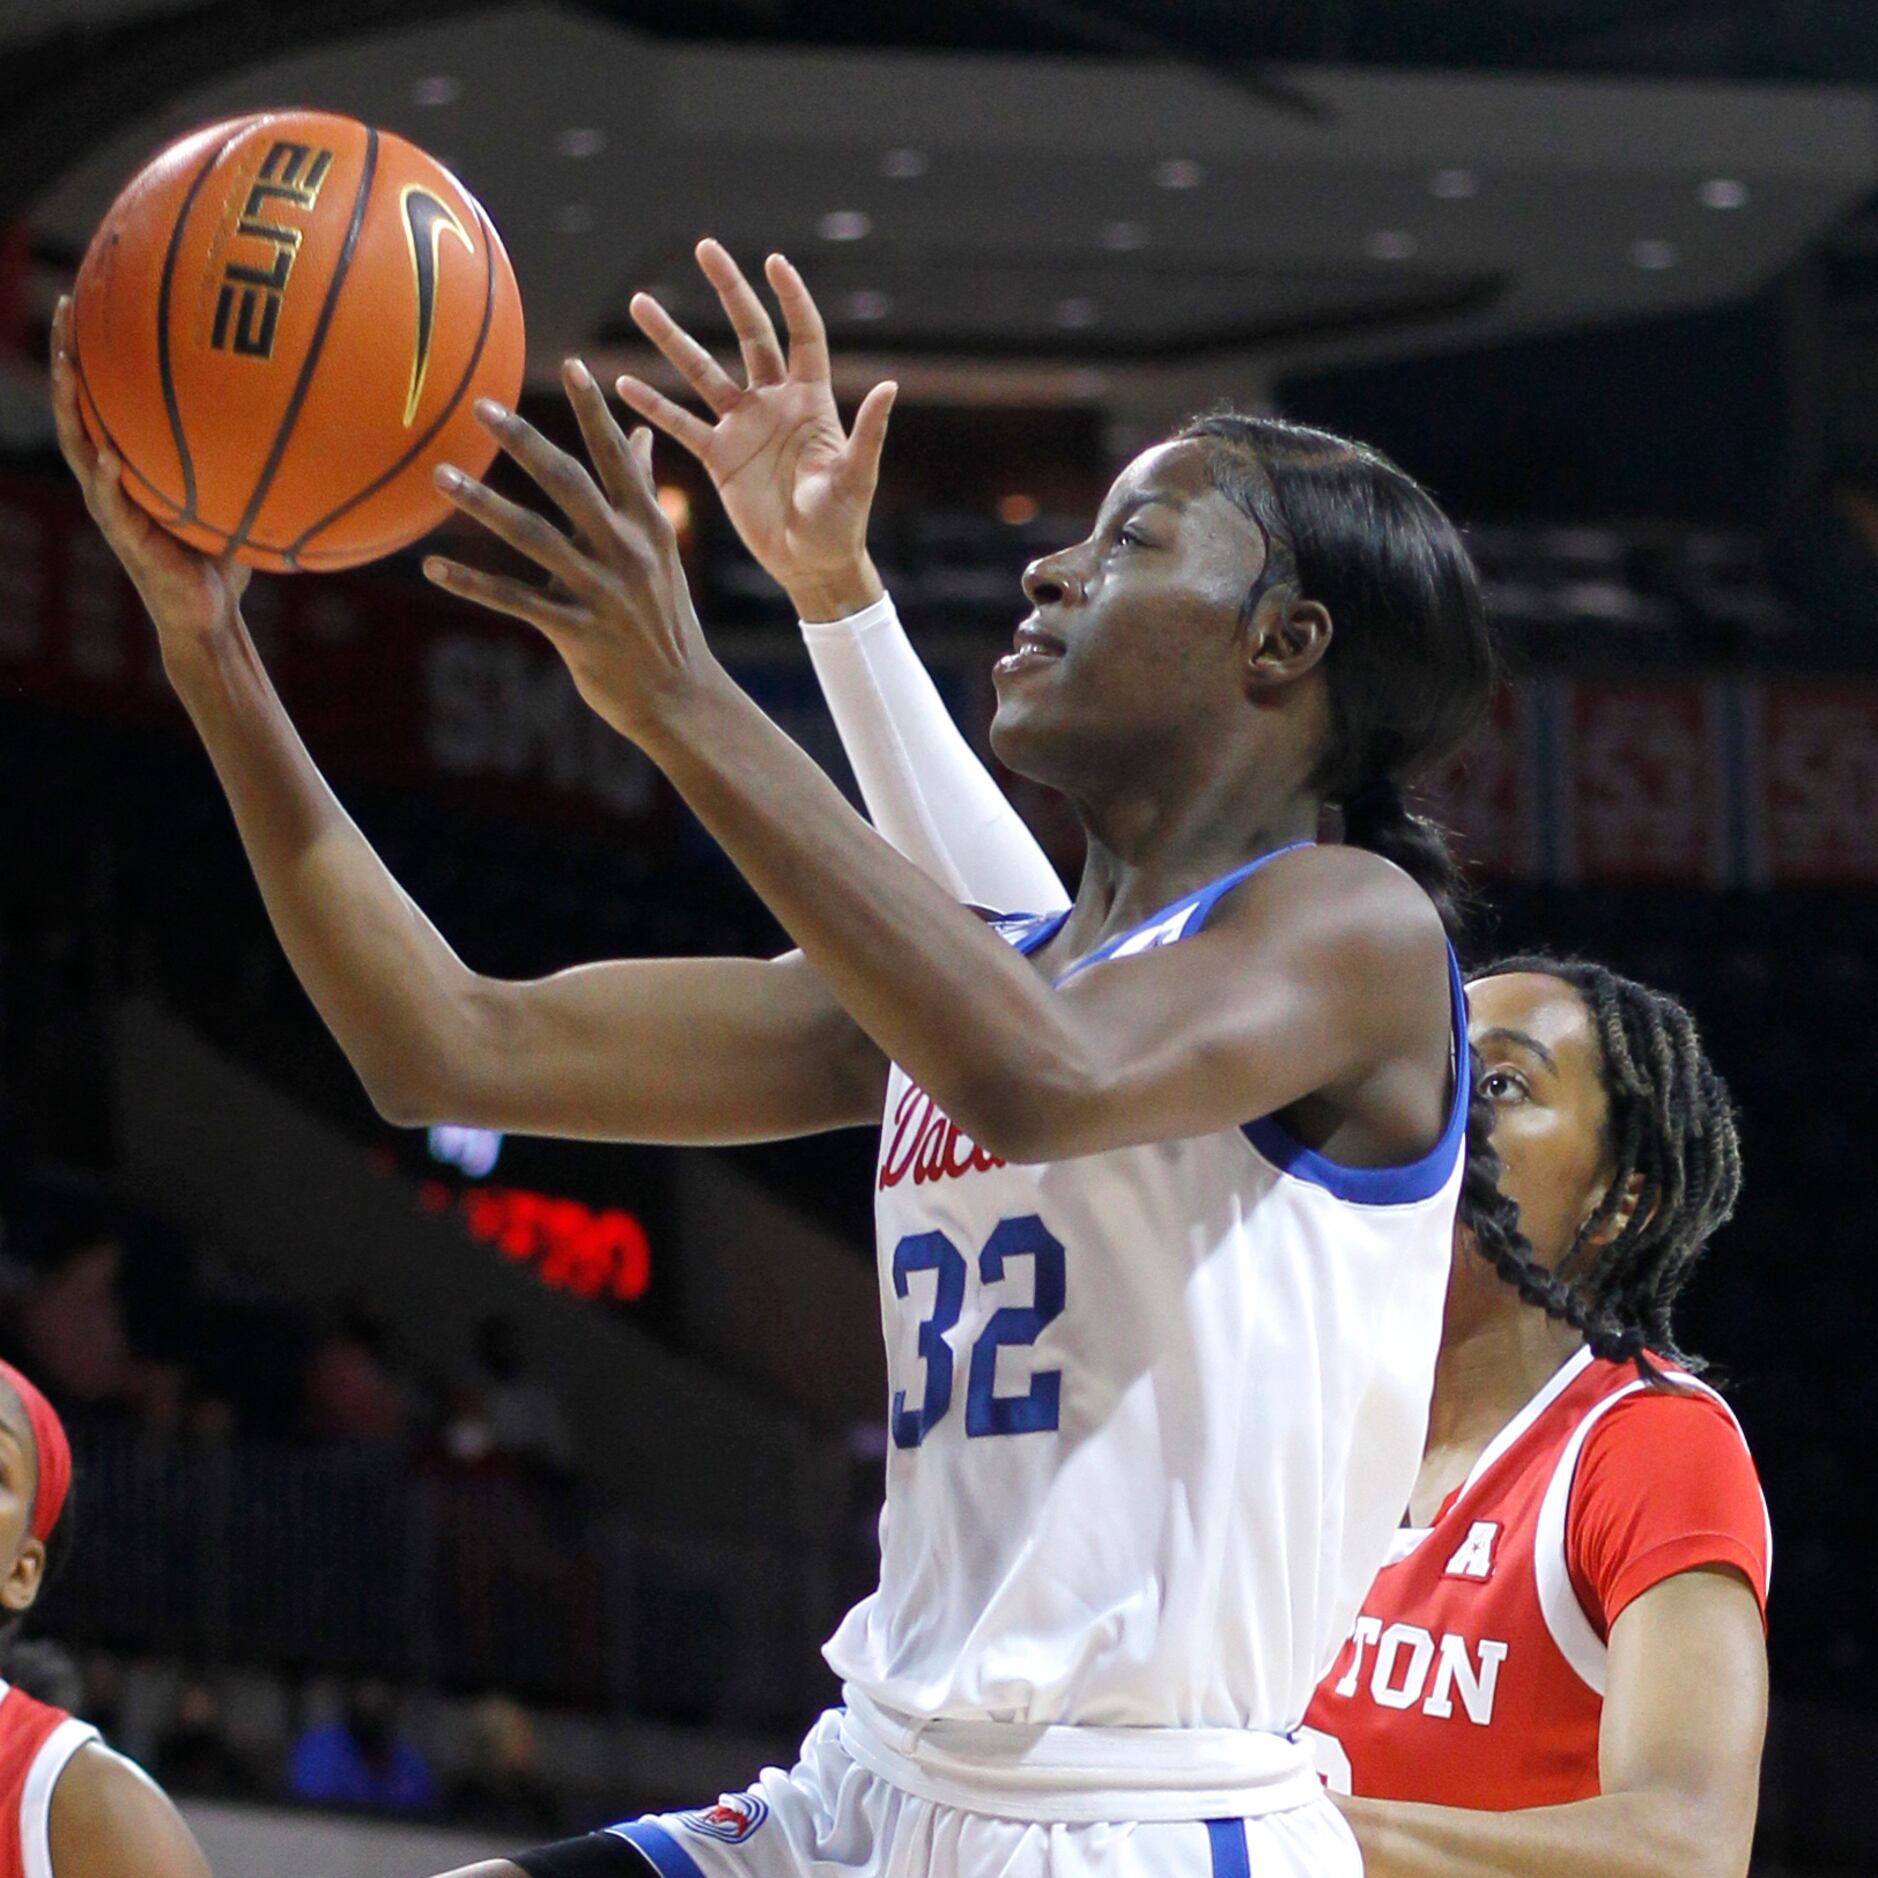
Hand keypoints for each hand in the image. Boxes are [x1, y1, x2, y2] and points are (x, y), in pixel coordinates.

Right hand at [48, 296, 250, 666]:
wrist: (208, 615)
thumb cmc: (220, 555)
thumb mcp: (234, 497)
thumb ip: (247, 462)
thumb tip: (295, 416)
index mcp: (130, 464)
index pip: (105, 397)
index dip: (95, 350)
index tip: (93, 299)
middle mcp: (112, 479)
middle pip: (77, 406)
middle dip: (67, 356)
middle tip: (67, 308)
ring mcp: (113, 509)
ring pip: (79, 448)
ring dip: (70, 407)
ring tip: (65, 368)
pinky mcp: (127, 541)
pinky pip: (113, 507)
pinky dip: (111, 483)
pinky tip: (109, 460)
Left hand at [423, 364, 729, 745]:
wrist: (681, 697)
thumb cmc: (663, 618)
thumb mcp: (660, 551)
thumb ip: (642, 489)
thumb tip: (640, 432)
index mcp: (647, 526)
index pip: (617, 458)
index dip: (594, 412)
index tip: (569, 364)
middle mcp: (626, 551)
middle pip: (569, 483)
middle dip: (524, 441)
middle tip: (480, 405)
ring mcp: (602, 592)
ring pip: (533, 538)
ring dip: (483, 504)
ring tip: (440, 475)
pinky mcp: (578, 632)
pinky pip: (515, 600)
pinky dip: (472, 583)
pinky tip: (432, 568)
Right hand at [616, 239, 894, 619]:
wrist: (812, 564)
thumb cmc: (842, 524)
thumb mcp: (857, 478)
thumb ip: (867, 432)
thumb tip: (890, 387)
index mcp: (812, 401)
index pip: (802, 336)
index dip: (791, 299)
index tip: (773, 261)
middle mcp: (775, 403)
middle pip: (749, 335)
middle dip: (729, 291)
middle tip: (705, 247)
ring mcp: (744, 427)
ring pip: (703, 371)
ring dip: (673, 338)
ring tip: (640, 304)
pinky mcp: (719, 457)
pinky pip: (681, 424)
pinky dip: (654, 405)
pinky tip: (623, 381)